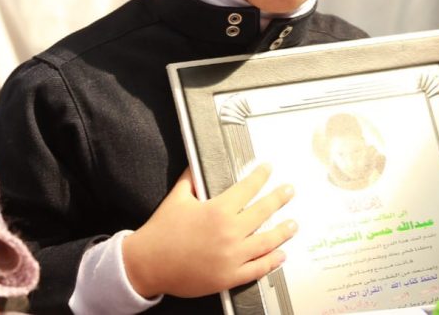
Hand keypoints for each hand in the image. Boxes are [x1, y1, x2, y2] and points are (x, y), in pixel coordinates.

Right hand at [122, 163, 296, 298]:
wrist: (145, 265)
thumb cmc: (161, 231)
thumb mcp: (177, 197)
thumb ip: (191, 178)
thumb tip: (197, 161)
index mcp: (218, 210)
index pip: (248, 187)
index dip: (261, 176)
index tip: (268, 169)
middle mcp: (229, 232)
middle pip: (264, 211)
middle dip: (280, 198)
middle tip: (289, 191)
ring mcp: (232, 256)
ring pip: (268, 241)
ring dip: (284, 231)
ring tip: (293, 224)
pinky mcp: (229, 277)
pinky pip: (258, 269)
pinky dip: (272, 261)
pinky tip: (281, 254)